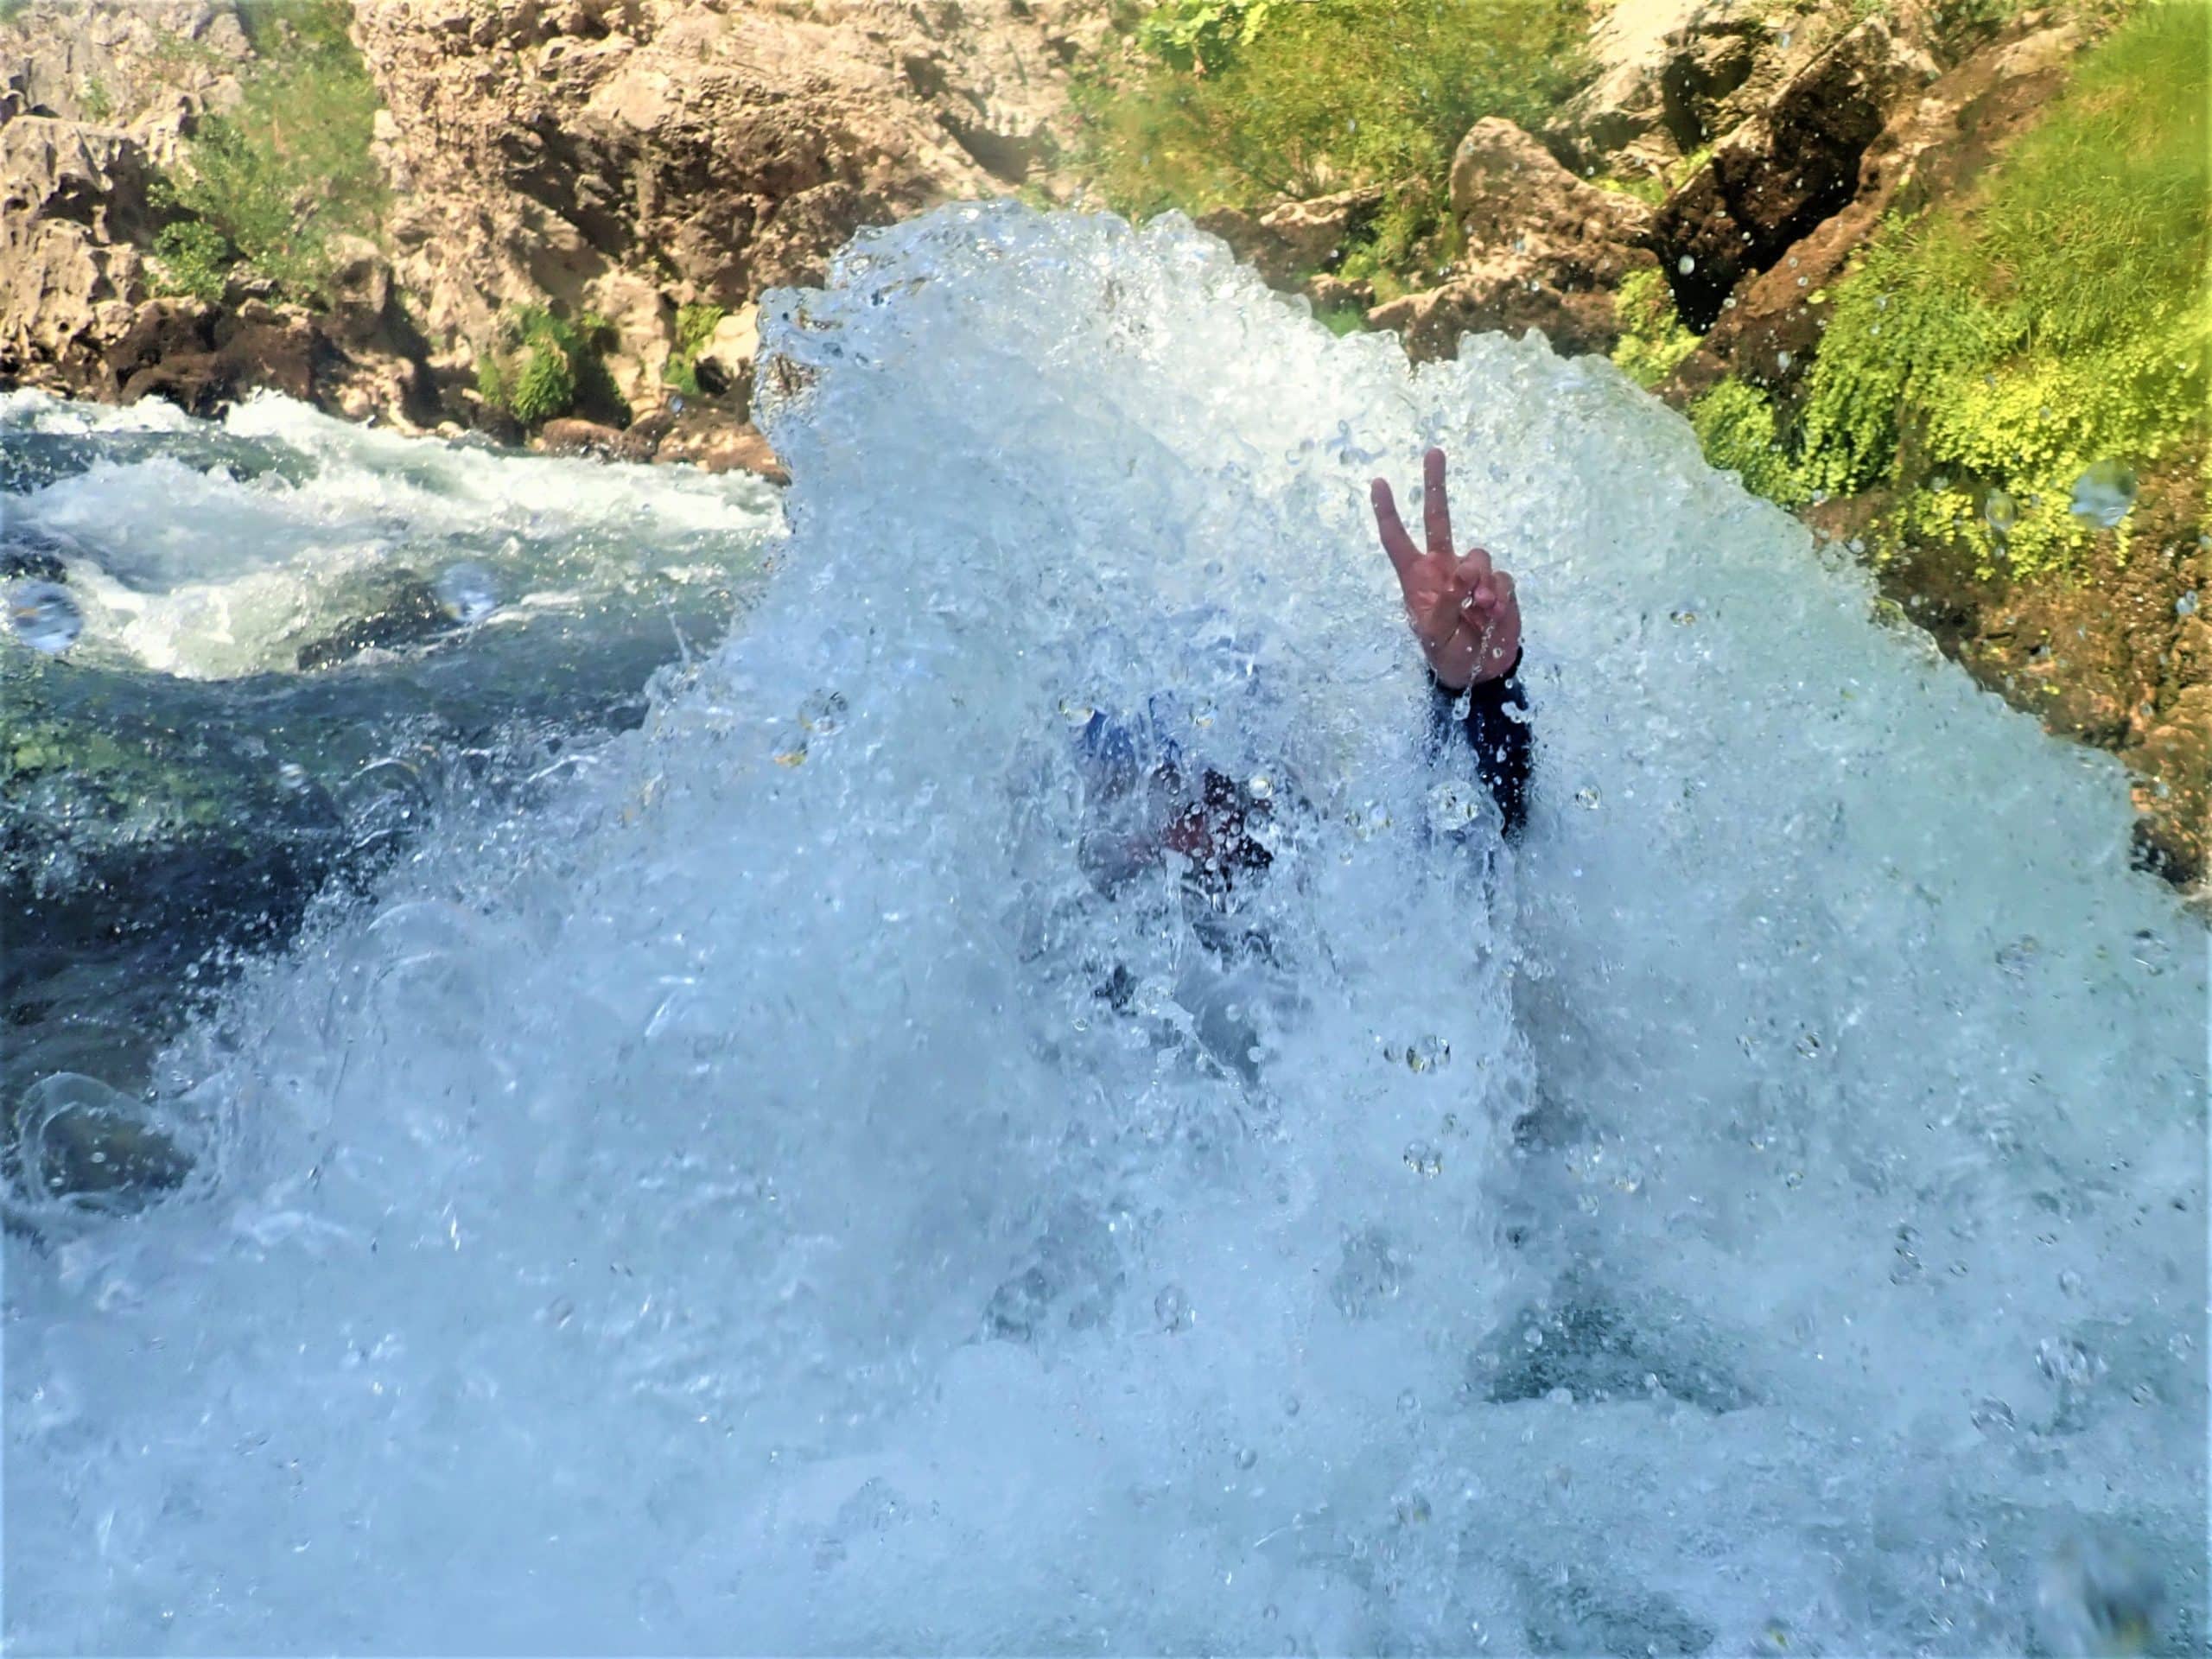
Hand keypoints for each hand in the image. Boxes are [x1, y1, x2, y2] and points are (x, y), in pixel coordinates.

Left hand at [1370, 447, 1521, 690]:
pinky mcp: (1500, 586)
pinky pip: (1502, 578)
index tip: (1380, 482)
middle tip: (1433, 451)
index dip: (1388, 512)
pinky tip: (1494, 614)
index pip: (1397, 540)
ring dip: (1479, 579)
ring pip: (1478, 554)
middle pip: (1439, 518)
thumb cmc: (1447, 652)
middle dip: (1435, 485)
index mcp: (1417, 578)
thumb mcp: (1435, 633)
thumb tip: (1464, 574)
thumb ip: (1447, 602)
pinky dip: (1500, 596)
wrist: (1479, 670)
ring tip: (1480, 607)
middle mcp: (1443, 568)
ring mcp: (1472, 574)